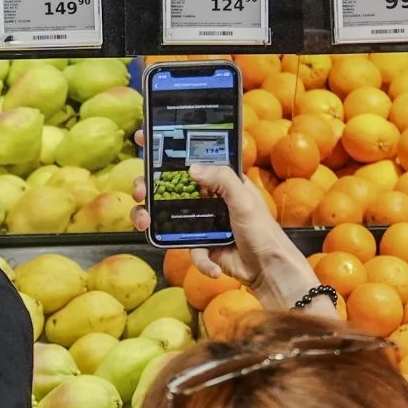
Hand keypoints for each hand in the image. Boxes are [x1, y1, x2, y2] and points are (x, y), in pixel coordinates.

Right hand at [130, 147, 330, 317]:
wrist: (267, 269)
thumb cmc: (262, 230)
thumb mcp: (244, 199)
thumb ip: (222, 180)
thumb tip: (192, 168)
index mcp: (218, 180)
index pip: (189, 157)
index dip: (165, 148)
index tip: (143, 138)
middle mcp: (205, 197)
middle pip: (166, 187)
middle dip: (147, 187)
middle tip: (139, 191)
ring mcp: (199, 221)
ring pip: (164, 216)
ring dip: (149, 219)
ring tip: (144, 223)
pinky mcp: (199, 245)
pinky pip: (187, 248)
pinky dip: (199, 259)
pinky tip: (212, 266)